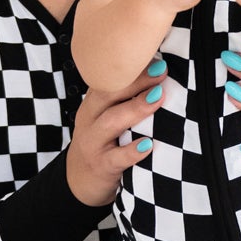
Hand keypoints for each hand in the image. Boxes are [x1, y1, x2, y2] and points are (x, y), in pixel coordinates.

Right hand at [63, 72, 159, 207]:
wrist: (78, 182)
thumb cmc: (101, 145)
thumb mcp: (104, 119)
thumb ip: (123, 101)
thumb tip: (160, 78)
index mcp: (92, 105)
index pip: (107, 80)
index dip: (129, 68)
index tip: (154, 57)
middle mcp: (89, 120)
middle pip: (108, 94)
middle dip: (136, 81)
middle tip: (161, 71)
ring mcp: (93, 143)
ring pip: (111, 121)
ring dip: (136, 108)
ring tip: (159, 97)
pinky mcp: (101, 166)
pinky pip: (116, 158)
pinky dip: (132, 151)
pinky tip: (148, 145)